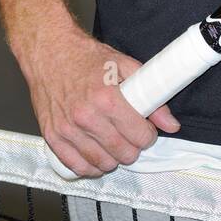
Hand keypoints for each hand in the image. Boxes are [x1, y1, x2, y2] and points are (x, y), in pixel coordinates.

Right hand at [27, 26, 181, 177]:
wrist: (50, 53)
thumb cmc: (86, 58)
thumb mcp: (124, 66)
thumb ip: (151, 95)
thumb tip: (171, 124)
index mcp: (107, 98)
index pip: (139, 136)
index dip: (148, 135)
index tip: (145, 129)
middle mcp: (86, 117)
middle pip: (123, 153)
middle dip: (133, 147)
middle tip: (130, 136)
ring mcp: (67, 129)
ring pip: (102, 163)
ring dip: (114, 158)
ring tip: (114, 143)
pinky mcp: (53, 136)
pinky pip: (77, 166)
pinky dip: (91, 166)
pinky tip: (97, 155)